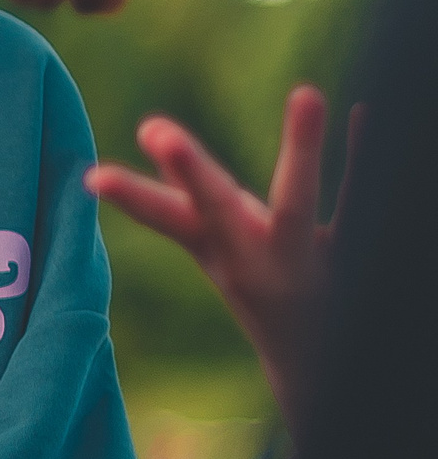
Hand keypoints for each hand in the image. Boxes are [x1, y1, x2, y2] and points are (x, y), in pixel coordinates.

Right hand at [85, 86, 355, 430]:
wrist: (319, 366)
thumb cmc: (264, 290)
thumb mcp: (220, 250)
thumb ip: (189, 198)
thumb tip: (145, 136)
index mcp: (218, 254)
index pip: (165, 218)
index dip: (128, 197)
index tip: (92, 177)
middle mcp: (254, 262)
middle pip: (218, 212)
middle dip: (190, 173)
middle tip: (159, 133)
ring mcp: (303, 264)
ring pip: (298, 206)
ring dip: (301, 149)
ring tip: (307, 93)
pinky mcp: (355, 260)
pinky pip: (359, 207)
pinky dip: (364, 157)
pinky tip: (367, 111)